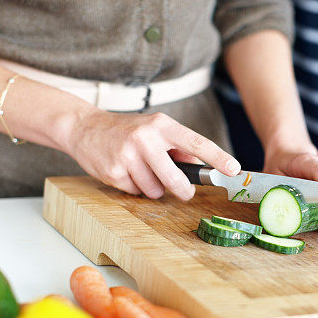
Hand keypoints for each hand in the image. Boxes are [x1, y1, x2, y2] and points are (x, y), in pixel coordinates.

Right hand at [64, 109, 239, 199]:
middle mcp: (145, 139)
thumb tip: (199, 164)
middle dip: (184, 190)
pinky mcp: (114, 172)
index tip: (233, 169)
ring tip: (142, 172)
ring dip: (153, 188)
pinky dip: (134, 188)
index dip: (217, 157)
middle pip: (175, 178)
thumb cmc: (126, 130)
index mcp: (161, 125)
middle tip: (186, 193)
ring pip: (155, 190)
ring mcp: (127, 156)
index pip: (196, 142)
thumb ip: (177, 146)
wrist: (84, 127)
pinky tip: (125, 172)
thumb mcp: (154, 128)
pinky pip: (135, 192)